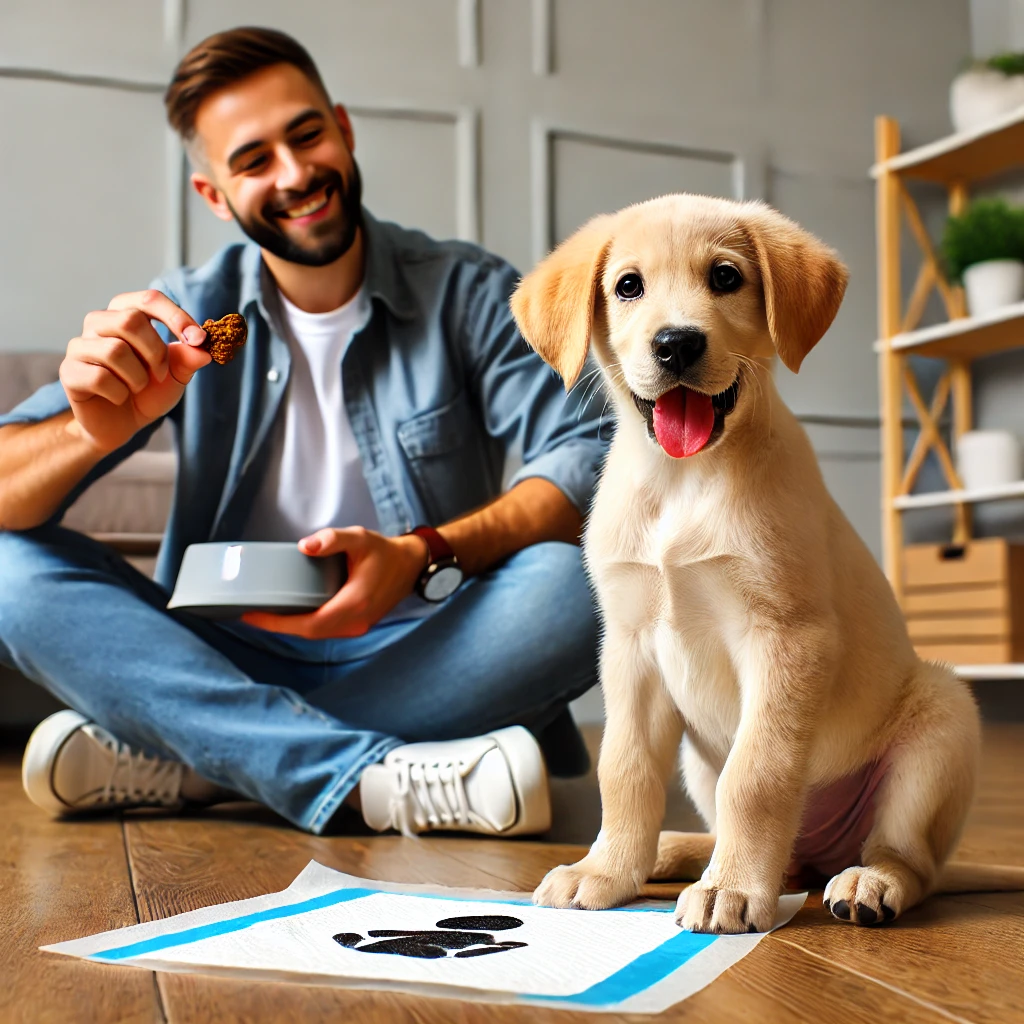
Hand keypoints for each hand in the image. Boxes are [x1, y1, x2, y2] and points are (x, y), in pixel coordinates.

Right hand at [60, 290, 211, 453]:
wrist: (122, 424)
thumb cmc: (148, 391)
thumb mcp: (176, 376)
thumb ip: (188, 360)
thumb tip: (203, 350)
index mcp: (126, 313)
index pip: (149, 299)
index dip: (176, 317)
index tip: (198, 339)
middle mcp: (99, 322)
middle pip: (130, 320)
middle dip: (156, 352)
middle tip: (162, 374)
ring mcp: (80, 345)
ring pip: (114, 350)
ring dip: (138, 378)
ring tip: (136, 387)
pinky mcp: (69, 371)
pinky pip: (99, 378)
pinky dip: (119, 393)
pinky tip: (118, 398)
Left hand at [242, 527, 429, 638]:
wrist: (411, 565)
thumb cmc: (384, 552)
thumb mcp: (360, 538)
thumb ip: (332, 539)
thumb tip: (304, 546)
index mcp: (354, 604)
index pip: (309, 624)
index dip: (278, 624)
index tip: (252, 616)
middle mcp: (355, 621)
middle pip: (309, 632)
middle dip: (278, 627)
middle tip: (250, 615)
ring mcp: (357, 626)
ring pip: (317, 634)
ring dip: (291, 627)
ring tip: (265, 615)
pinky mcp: (357, 624)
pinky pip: (326, 630)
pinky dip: (306, 625)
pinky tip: (291, 614)